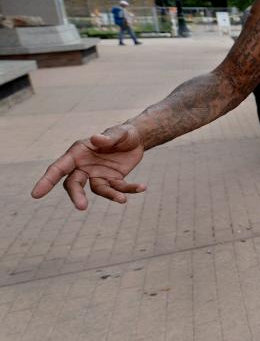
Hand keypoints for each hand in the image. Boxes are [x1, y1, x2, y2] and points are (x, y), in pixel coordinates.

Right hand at [31, 124, 145, 209]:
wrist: (137, 139)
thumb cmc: (122, 133)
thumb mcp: (118, 133)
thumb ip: (108, 137)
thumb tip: (96, 139)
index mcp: (78, 153)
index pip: (58, 168)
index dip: (46, 181)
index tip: (35, 194)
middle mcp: (84, 166)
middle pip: (74, 184)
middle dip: (76, 196)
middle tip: (82, 207)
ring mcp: (97, 175)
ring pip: (98, 190)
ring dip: (110, 195)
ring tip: (122, 200)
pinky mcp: (113, 180)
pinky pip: (118, 188)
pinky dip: (130, 189)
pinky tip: (142, 187)